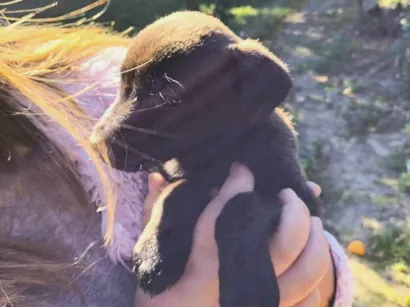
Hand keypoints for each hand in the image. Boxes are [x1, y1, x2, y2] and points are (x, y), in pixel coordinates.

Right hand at [135, 164, 334, 306]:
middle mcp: (238, 282)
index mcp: (206, 261)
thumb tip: (155, 176)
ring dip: (316, 241)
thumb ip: (153, 210)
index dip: (241, 182)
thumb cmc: (158, 292)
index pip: (230, 212)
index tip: (242, 168)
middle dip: (294, 210)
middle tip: (285, 194)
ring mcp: (258, 301)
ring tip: (312, 222)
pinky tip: (310, 257)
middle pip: (286, 242)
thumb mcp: (152, 249)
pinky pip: (306, 300)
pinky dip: (315, 276)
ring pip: (305, 272)